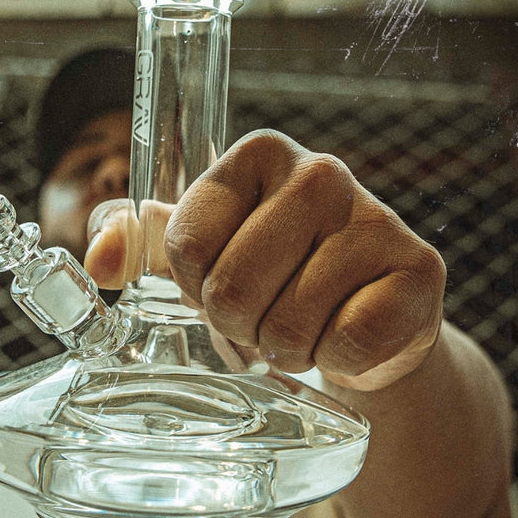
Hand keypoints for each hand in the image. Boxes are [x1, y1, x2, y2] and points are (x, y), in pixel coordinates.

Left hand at [85, 130, 445, 390]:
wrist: (367, 317)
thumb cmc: (278, 276)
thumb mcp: (204, 252)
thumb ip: (142, 244)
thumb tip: (96, 262)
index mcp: (258, 154)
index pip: (185, 243)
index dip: (193, 285)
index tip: (217, 284)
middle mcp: (319, 171)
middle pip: (231, 288)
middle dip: (239, 325)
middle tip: (264, 317)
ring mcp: (376, 217)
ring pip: (288, 325)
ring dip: (287, 349)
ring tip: (305, 328)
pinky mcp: (420, 270)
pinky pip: (346, 345)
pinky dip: (336, 363)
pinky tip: (347, 336)